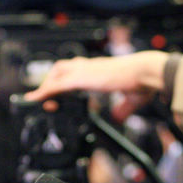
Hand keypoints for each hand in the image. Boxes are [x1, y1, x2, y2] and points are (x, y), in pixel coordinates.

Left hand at [24, 51, 168, 119]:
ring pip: (56, 74)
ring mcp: (85, 70)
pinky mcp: (82, 78)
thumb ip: (122, 108)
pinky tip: (36, 99)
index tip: (61, 92)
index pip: (78, 70)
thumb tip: (117, 117)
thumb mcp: (132, 99)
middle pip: (62, 68)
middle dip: (52, 81)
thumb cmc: (144, 81)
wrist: (146, 71)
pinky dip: (45, 92)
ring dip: (46, 86)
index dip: (67, 80)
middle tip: (44, 96)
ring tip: (37, 99)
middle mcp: (91, 66)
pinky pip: (57, 85)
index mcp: (101, 68)